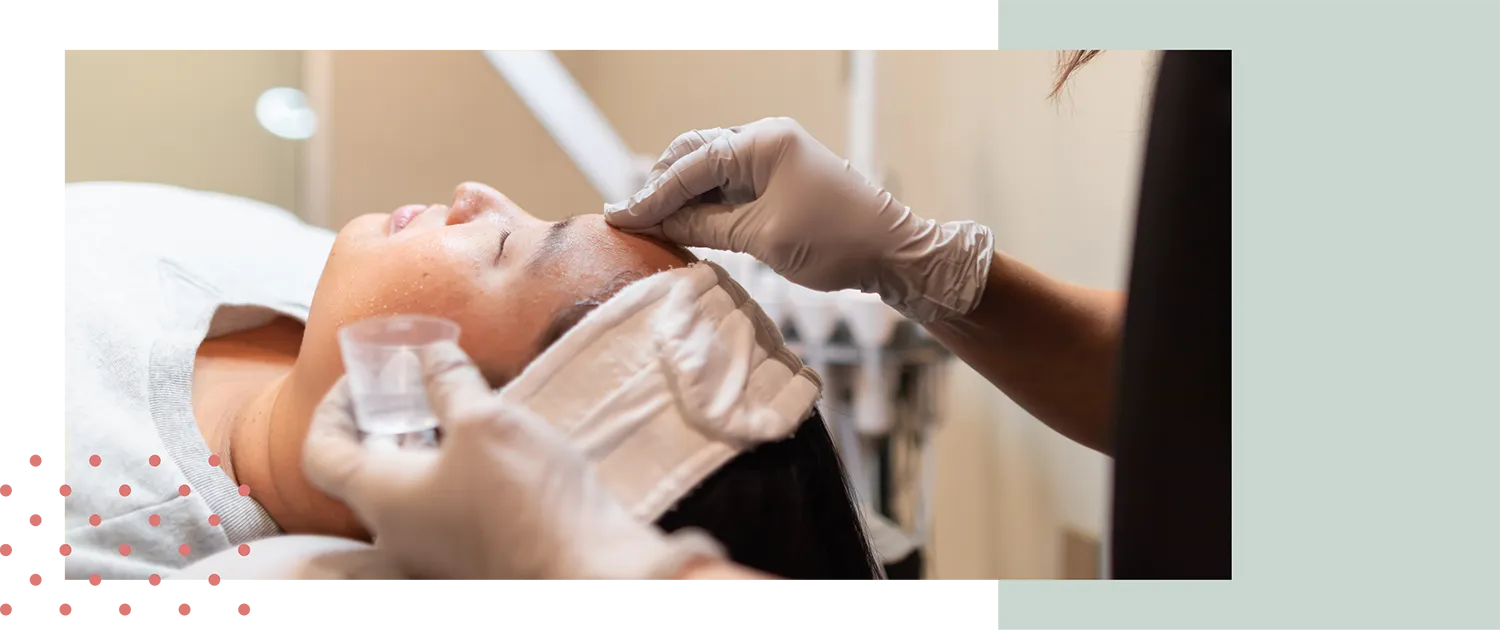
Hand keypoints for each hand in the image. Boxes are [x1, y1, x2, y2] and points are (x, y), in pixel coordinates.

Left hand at [302, 341, 722, 583]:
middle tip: (412, 384)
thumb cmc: (525, 498)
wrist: (585, 569)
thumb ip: (449, 381)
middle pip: (366, 471)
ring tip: (456, 409)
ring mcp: (434, 551)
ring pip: (408, 490)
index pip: (320, 451)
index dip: (332, 407)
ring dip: (422, 446)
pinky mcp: (472, 556)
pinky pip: (444, 507)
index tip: (364, 377)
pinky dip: (451, 471)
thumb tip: (430, 351)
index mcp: (381, 497)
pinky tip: (491, 450)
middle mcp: (396, 532)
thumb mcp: (485, 421)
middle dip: (385, 420)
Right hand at [604, 117, 994, 322]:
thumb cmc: (837, 242)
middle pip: (695, 155)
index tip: (619, 217)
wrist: (894, 253)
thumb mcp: (763, 238)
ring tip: (651, 224)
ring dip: (681, 194)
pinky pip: (730, 183)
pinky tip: (685, 223)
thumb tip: (659, 222)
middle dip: (661, 187)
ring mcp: (774, 157)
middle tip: (631, 219)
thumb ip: (707, 225)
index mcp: (763, 142)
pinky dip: (705, 201)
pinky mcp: (780, 178)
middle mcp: (766, 139)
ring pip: (710, 169)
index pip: (691, 165)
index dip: (652, 195)